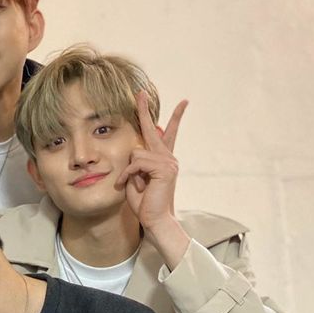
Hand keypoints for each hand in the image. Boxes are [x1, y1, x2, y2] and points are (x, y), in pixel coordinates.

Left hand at [115, 91, 186, 234]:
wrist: (155, 220)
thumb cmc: (144, 203)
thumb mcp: (135, 179)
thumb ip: (136, 163)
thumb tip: (135, 150)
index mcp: (163, 159)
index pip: (169, 133)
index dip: (175, 117)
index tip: (184, 102)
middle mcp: (168, 157)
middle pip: (154, 129)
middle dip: (143, 109)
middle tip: (140, 92)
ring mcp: (168, 161)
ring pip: (136, 152)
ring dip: (129, 170)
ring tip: (134, 184)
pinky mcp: (164, 168)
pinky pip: (136, 162)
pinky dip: (129, 174)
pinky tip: (132, 185)